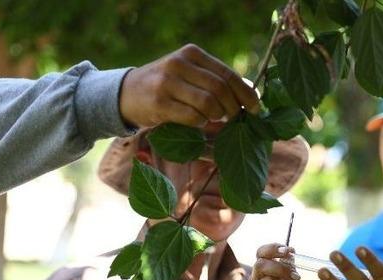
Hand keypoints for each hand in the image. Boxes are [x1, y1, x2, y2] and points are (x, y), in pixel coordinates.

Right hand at [120, 44, 259, 127]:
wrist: (126, 94)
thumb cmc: (166, 87)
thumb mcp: (188, 74)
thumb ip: (214, 80)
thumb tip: (250, 95)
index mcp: (191, 54)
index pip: (227, 73)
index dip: (245, 93)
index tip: (256, 108)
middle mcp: (179, 64)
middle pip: (220, 88)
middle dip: (234, 108)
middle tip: (236, 120)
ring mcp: (167, 82)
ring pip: (208, 103)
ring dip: (218, 116)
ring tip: (216, 120)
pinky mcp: (159, 102)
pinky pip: (193, 116)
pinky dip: (201, 123)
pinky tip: (198, 122)